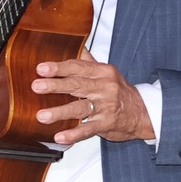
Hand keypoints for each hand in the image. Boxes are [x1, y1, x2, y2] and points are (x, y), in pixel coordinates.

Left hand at [31, 49, 153, 144]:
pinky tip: (60, 137)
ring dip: (60, 112)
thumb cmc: (120, 92)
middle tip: (37, 86)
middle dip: (56, 85)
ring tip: (42, 116)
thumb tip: (76, 44)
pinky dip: (74, 134)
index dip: (59, 68)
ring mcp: (106, 107)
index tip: (41, 68)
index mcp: (102, 72)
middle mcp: (104, 88)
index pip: (78, 67)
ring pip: (81, 107)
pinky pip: (88, 129)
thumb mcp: (106, 72)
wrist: (143, 113)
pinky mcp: (106, 124)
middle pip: (77, 85)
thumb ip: (88, 61)